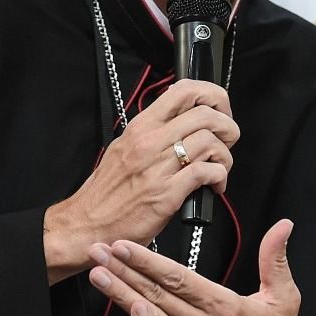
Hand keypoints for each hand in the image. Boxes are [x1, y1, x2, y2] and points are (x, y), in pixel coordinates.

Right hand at [43, 80, 237, 281]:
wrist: (87, 224)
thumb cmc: (106, 191)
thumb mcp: (123, 148)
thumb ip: (151, 132)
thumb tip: (180, 117)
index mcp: (140, 127)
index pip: (184, 90)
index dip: (212, 95)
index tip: (220, 110)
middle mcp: (149, 142)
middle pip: (205, 114)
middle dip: (228, 127)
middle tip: (227, 141)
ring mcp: (158, 168)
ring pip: (210, 142)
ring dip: (225, 156)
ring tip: (220, 168)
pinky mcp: (166, 194)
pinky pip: (206, 173)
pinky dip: (219, 178)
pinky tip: (214, 186)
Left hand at [86, 219, 310, 315]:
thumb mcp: (284, 299)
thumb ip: (275, 260)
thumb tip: (282, 227)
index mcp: (224, 308)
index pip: (178, 278)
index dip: (147, 261)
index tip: (124, 246)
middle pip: (155, 293)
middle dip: (123, 270)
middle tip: (98, 252)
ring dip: (121, 294)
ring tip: (98, 274)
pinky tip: (124, 311)